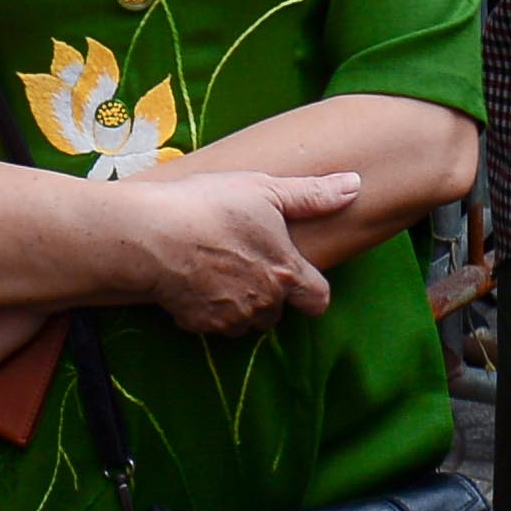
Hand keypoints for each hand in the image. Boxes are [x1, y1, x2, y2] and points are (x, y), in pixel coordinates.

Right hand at [120, 168, 357, 337]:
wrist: (154, 236)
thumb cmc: (212, 206)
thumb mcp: (266, 190)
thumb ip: (313, 195)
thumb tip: (356, 185)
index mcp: (286, 273)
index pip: (318, 300)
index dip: (311, 290)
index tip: (296, 275)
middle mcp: (264, 303)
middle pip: (278, 311)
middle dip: (268, 293)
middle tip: (246, 260)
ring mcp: (231, 318)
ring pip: (246, 320)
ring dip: (239, 303)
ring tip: (218, 269)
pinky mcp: (199, 325)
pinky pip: (212, 322)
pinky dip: (207, 307)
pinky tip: (193, 279)